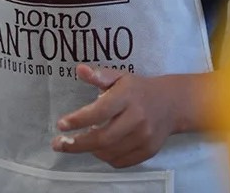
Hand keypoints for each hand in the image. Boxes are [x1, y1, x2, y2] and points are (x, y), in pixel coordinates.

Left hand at [51, 65, 177, 167]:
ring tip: (79, 142)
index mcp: (127, 97)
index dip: (79, 119)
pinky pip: (121, 161)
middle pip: (103, 137)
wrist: (171, 104)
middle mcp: (137, 118)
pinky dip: (105, 157)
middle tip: (58, 144)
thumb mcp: (119, 76)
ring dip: (90, 150)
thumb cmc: (138, 89)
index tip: (61, 125)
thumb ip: (99, 75)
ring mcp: (144, 137)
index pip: (101, 111)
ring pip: (110, 152)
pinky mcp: (148, 150)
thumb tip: (79, 69)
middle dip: (77, 143)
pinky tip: (98, 148)